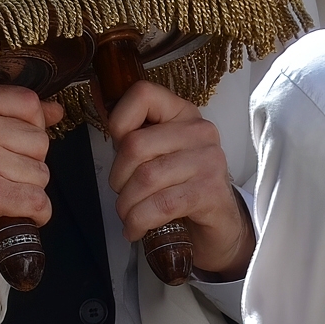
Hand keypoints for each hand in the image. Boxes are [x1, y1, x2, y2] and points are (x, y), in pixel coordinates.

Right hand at [0, 84, 50, 269]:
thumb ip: (11, 117)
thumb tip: (56, 110)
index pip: (29, 103)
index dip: (30, 129)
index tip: (10, 147)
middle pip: (40, 141)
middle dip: (29, 164)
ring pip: (41, 174)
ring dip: (28, 191)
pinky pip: (37, 201)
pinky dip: (36, 214)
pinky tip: (15, 214)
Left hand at [105, 80, 253, 280]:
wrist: (219, 225)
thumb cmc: (180, 187)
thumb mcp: (158, 155)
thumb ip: (135, 139)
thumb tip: (106, 128)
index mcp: (182, 113)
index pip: (143, 94)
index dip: (119, 121)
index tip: (118, 148)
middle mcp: (199, 130)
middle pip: (136, 144)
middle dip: (118, 178)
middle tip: (122, 195)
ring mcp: (208, 160)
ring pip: (146, 178)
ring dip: (127, 205)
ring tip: (128, 216)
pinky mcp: (210, 192)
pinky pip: (161, 205)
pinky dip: (140, 221)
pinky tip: (135, 229)